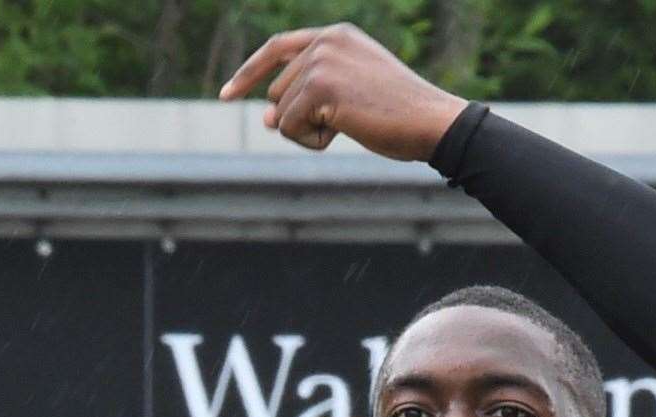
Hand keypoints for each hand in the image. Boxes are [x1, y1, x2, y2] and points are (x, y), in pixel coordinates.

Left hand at [219, 23, 467, 161]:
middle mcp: (325, 41)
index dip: (248, 73)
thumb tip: (263, 118)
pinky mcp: (319, 87)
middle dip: (300, 120)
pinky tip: (345, 131)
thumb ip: (306, 99)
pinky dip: (311, 141)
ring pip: (279, 115)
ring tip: (351, 123)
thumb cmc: (396, 113)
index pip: (276, 49)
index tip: (226, 95)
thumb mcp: (348, 97)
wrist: (430, 121)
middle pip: (276, 93)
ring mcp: (321, 62)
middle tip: (346, 120)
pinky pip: (288, 128)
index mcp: (335, 35)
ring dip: (308, 132)